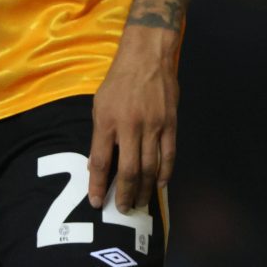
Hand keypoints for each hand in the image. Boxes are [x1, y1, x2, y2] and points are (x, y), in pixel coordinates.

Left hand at [88, 25, 178, 213]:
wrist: (147, 56)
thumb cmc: (119, 81)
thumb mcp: (99, 104)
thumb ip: (100, 135)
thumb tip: (97, 165)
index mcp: (107, 121)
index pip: (100, 161)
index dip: (97, 185)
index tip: (96, 202)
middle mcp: (130, 126)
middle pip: (128, 170)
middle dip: (124, 194)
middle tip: (123, 209)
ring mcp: (153, 125)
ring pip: (150, 167)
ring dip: (144, 189)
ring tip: (140, 203)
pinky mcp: (170, 123)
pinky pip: (169, 154)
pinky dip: (165, 173)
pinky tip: (161, 185)